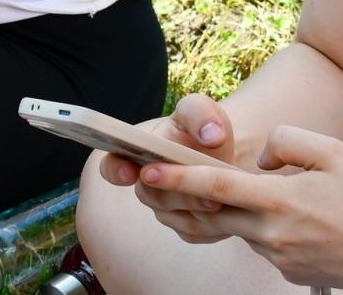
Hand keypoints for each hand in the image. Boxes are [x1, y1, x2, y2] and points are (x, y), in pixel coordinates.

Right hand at [100, 93, 237, 243]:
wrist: (230, 153)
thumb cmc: (205, 127)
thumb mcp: (200, 110)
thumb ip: (199, 114)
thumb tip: (210, 134)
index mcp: (138, 153)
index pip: (113, 166)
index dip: (116, 170)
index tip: (128, 171)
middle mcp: (148, 185)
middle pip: (152, 195)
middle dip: (176, 192)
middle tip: (199, 188)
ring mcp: (167, 210)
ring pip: (175, 216)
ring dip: (197, 209)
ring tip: (219, 200)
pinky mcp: (189, 228)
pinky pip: (197, 231)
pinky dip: (213, 223)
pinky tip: (230, 210)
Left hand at [137, 126, 342, 289]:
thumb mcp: (332, 150)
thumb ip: (286, 142)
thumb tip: (258, 159)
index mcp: (281, 202)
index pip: (215, 189)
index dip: (177, 180)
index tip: (147, 172)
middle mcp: (274, 235)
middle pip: (214, 214)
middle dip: (182, 198)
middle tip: (153, 179)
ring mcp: (280, 258)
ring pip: (239, 227)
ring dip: (228, 210)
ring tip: (233, 190)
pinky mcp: (289, 272)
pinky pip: (261, 242)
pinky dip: (259, 225)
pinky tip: (287, 215)